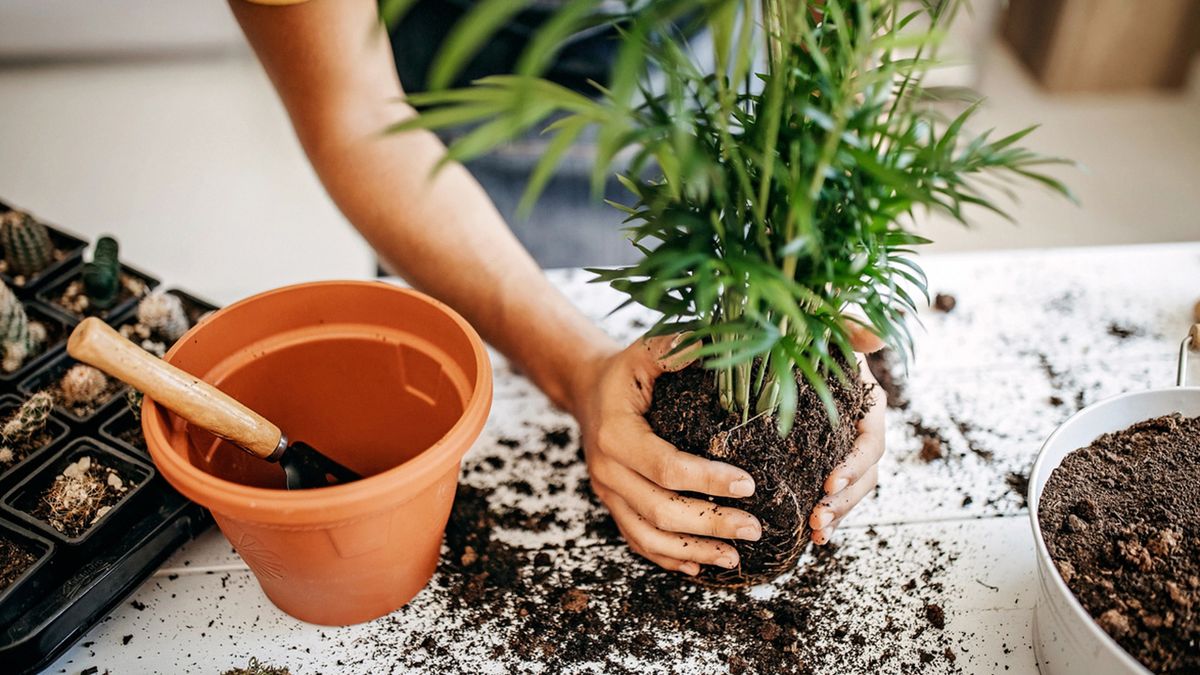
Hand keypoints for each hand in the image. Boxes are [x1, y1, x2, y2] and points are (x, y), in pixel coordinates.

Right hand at [572, 334, 761, 576]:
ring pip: (647, 535)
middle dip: (710, 522)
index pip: (666, 466)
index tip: (749, 485)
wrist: (585, 389)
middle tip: (754, 528)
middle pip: (660, 510)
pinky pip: (638, 541)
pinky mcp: (612, 505)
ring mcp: (607, 492)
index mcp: (616, 433)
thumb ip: (677, 349)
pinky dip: (669, 559)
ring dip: (692, 551)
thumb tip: (720, 345)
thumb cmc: (625, 370)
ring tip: (735, 557)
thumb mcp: (646, 350)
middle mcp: (606, 469)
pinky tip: (701, 565)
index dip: (708, 480)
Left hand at [808, 325, 886, 544]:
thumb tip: (876, 336)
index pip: (872, 444)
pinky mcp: (823, 461)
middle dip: (844, 502)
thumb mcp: (832, 324)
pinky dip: (827, 514)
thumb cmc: (815, 330)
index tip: (830, 482)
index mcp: (869, 406)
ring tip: (815, 532)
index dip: (855, 466)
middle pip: (865, 477)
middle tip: (818, 519)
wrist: (793, 339)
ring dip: (836, 514)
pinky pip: (832, 493)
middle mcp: (860, 432)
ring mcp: (844, 450)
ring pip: (851, 492)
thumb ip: (853, 328)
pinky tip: (811, 535)